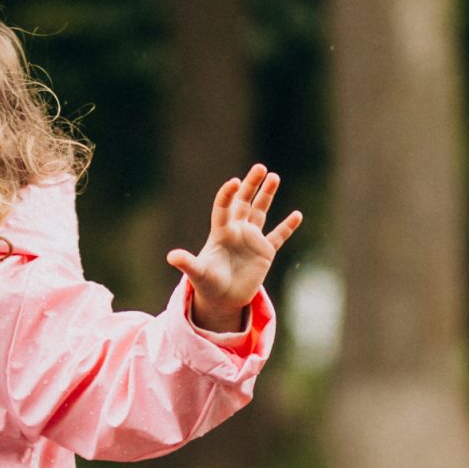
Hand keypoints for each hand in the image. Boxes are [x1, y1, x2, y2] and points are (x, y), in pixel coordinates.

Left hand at [169, 164, 302, 332]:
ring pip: (260, 212)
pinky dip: (287, 227)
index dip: (228, 194)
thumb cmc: (207, 284)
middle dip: (251, 185)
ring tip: (274, 177)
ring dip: (267, 195)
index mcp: (221, 232)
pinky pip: (278, 236)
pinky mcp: (265, 252)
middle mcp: (237, 231)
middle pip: (244, 202)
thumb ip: (187, 263)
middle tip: (260, 167)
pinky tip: (297, 215)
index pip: (224, 207)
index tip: (234, 182)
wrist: (222, 299)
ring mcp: (252, 240)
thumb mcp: (197, 274)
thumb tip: (171, 257)